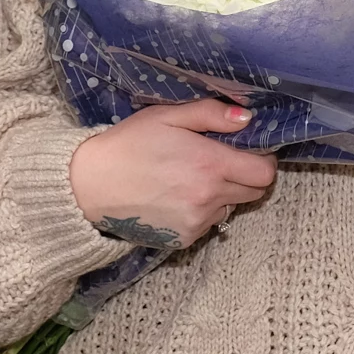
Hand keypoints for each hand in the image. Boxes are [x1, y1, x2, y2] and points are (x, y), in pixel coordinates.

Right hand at [67, 100, 275, 248]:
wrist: (88, 185)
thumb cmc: (128, 144)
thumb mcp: (167, 117)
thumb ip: (211, 114)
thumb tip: (248, 118)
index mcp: (210, 164)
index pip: (265, 172)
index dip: (261, 159)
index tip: (246, 150)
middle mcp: (209, 197)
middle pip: (255, 192)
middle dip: (246, 175)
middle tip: (220, 161)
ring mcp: (197, 221)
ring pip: (232, 207)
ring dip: (224, 194)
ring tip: (192, 178)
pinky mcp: (184, 238)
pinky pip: (209, 223)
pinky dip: (202, 210)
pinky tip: (176, 196)